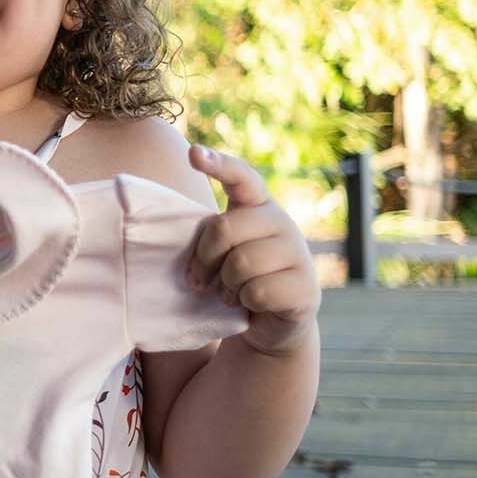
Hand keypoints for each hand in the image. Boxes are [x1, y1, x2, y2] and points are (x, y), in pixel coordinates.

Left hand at [186, 144, 320, 355]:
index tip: (192, 154)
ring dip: (225, 286)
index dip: (218, 164)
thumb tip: (170, 232)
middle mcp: (281, 222)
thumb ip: (208, 234)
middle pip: (224, 228)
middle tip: (197, 281)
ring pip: (240, 264)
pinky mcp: (306, 287)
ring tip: (230, 293)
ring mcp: (298, 253)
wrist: (269, 324)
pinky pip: (257, 292)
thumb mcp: (219, 251)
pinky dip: (243, 303)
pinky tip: (250, 304)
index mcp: (257, 206)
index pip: (241, 176)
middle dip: (203, 259)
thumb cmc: (233, 279)